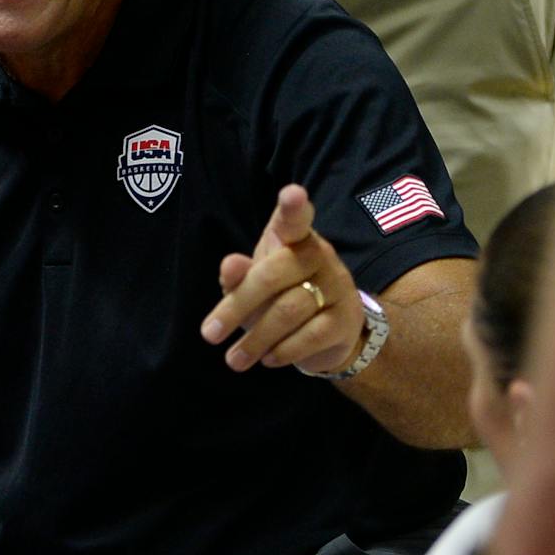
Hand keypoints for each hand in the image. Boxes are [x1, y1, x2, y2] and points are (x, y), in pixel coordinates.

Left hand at [200, 184, 365, 374]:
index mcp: (294, 238)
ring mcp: (337, 286)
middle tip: (209, 335)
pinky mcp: (346, 319)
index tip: (291, 195)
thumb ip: (238, 276)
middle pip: (274, 275)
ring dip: (255, 339)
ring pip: (290, 310)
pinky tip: (267, 359)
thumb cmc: (283, 294)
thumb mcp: (255, 284)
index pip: (294, 220)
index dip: (294, 208)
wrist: (331, 332)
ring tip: (233, 359)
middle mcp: (319, 255)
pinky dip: (283, 351)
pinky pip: (310, 336)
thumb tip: (229, 265)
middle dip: (236, 306)